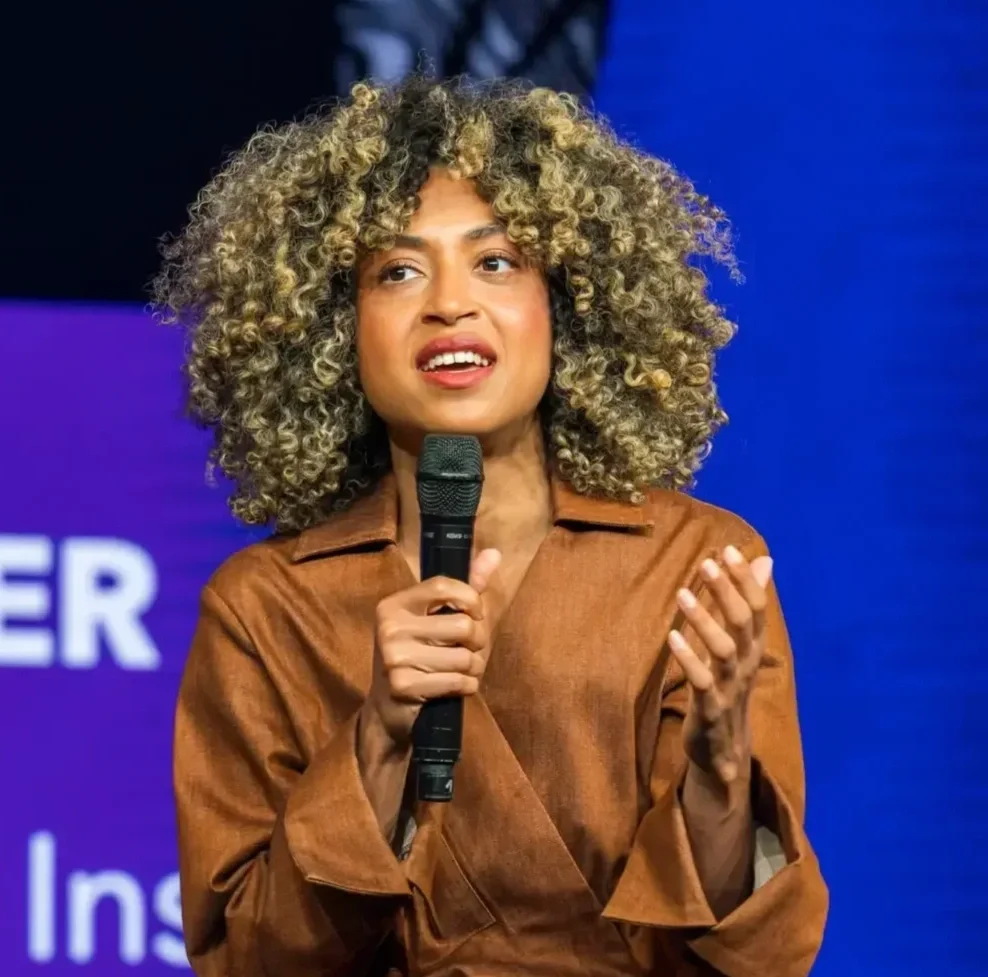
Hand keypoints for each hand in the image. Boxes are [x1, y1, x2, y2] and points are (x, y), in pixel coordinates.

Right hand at [363, 549, 502, 747]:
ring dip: (474, 667)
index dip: (471, 598)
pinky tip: (458, 685)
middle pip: (462, 625)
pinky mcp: (403, 686)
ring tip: (464, 669)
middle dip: (479, 641)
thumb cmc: (422, 655)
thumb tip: (494, 553)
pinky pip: (457, 681)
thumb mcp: (439, 618)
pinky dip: (467, 685)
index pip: (443, 585)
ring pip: (463, 657)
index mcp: (395, 604)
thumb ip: (467, 586)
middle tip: (471, 649)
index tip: (476, 613)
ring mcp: (393, 658)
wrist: (389, 708)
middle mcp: (390, 627)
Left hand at [668, 545, 773, 786]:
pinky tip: (672, 637)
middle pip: (744, 624)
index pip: (758, 608)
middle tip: (707, 563)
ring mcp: (730, 688)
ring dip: (704, 622)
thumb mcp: (741, 645)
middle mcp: (746, 664)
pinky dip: (689, 659)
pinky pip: (702, 682)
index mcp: (753, 648)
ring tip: (682, 594)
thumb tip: (766, 560)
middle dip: (727, 592)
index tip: (728, 550)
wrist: (725, 752)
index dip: (745, 579)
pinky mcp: (711, 710)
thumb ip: (748, 603)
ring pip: (724, 651)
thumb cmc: (728, 687)